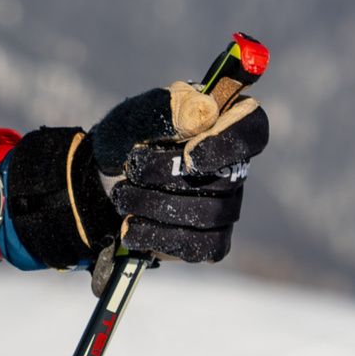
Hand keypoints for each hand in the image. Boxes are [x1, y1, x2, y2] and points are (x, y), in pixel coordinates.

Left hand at [93, 80, 269, 262]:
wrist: (102, 180)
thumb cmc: (126, 139)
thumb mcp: (136, 116)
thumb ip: (167, 109)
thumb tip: (206, 112)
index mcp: (221, 121)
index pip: (252, 129)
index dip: (228, 144)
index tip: (190, 155)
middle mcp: (233, 163)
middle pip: (226, 179)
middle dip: (168, 179)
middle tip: (130, 173)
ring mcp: (226, 203)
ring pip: (210, 215)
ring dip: (157, 207)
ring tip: (122, 197)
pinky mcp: (211, 238)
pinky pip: (202, 246)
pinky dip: (161, 237)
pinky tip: (133, 228)